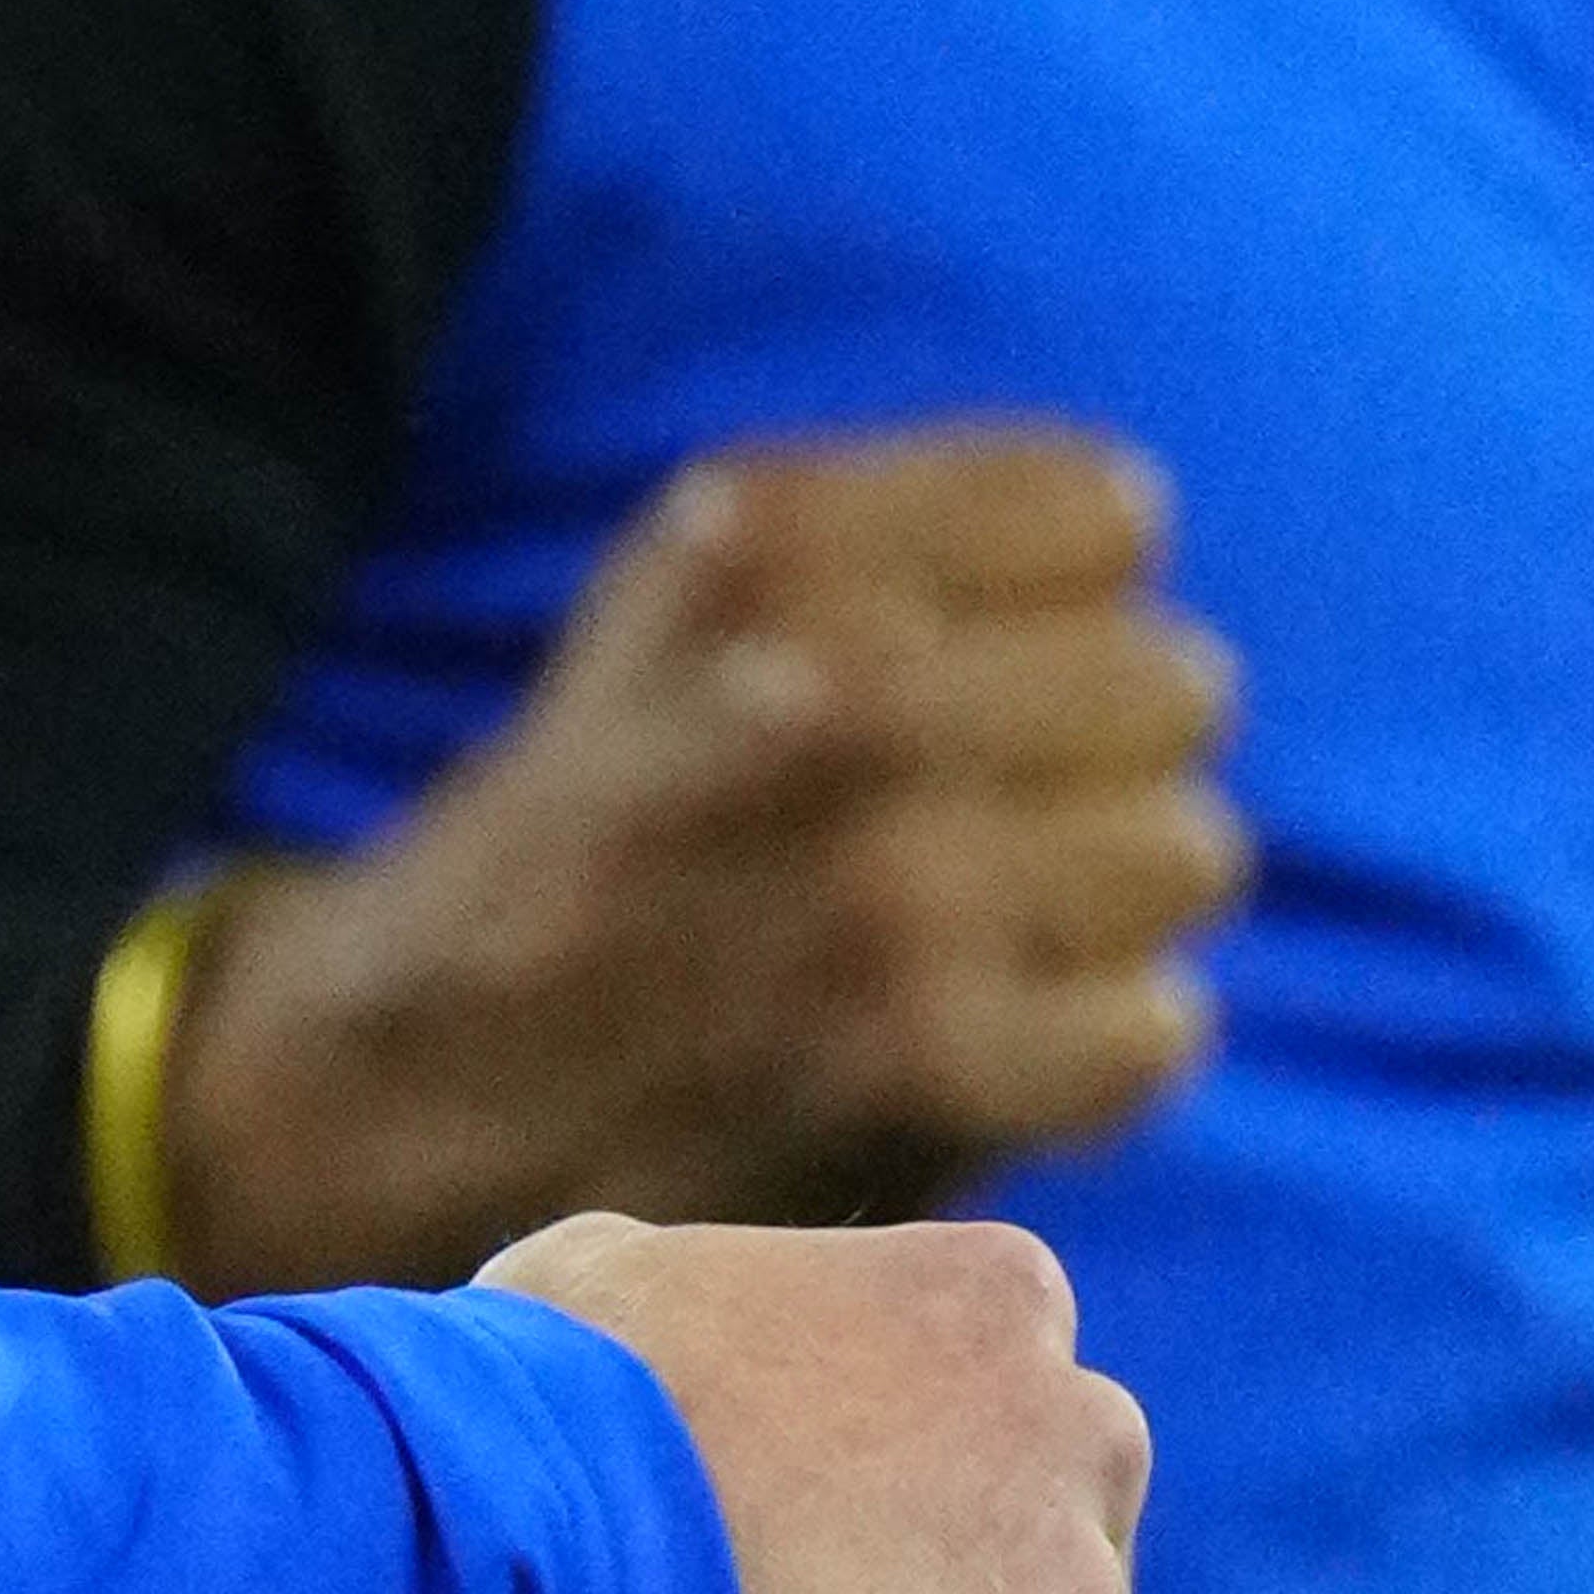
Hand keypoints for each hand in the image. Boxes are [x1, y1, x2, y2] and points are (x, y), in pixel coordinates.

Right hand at [158, 421, 1241, 1293]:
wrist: (406, 1080)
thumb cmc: (597, 828)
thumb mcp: (679, 602)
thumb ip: (890, 531)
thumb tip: (1131, 515)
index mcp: (766, 537)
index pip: (1108, 513)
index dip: (1053, 603)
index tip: (963, 670)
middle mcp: (834, 685)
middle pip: (1175, 684)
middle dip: (1097, 757)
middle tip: (968, 825)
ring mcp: (888, 879)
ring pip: (1186, 853)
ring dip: (1099, 910)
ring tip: (963, 938)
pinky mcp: (925, 1059)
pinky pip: (1157, 1022)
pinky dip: (1081, 1054)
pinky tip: (964, 1046)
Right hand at [482, 1208, 1138, 1593]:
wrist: (480, 1556)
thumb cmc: (512, 1414)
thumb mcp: (626, 1290)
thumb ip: (743, 1319)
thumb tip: (716, 1361)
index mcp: (990, 1302)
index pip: (987, 1440)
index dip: (853, 1523)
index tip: (735, 1556)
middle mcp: (1078, 1434)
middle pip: (1038, 1592)